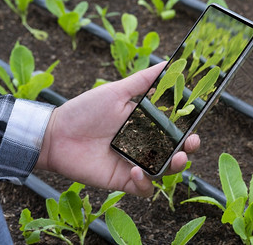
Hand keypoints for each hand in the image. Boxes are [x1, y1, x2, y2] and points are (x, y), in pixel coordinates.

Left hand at [36, 62, 199, 196]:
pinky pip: (144, 189)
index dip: (189, 129)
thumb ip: (143, 80)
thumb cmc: (85, 111)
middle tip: (190, 144)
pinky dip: (145, 183)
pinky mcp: (124, 181)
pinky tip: (136, 169)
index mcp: (146, 125)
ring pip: (165, 172)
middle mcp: (145, 145)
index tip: (196, 124)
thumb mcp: (117, 91)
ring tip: (176, 158)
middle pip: (176, 151)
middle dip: (189, 149)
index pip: (175, 129)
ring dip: (175, 167)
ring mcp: (136, 164)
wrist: (56, 135)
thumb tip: (168, 63)